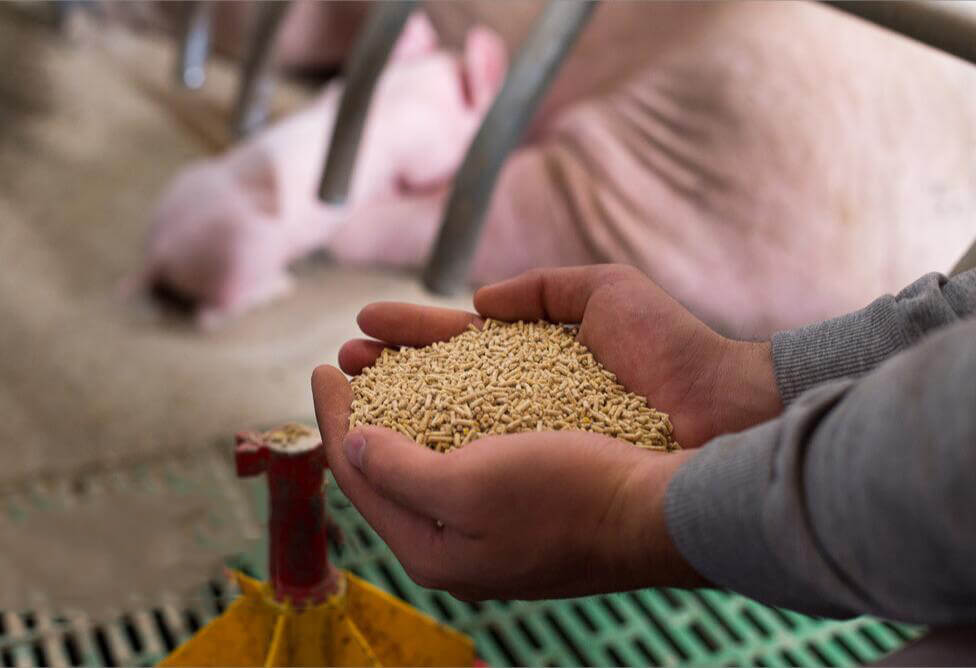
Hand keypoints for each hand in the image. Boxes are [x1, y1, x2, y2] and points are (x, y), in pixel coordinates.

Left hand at [312, 365, 706, 599]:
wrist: (663, 510)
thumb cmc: (567, 496)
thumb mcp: (469, 487)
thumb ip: (399, 472)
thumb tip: (352, 448)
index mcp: (433, 549)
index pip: (361, 478)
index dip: (335, 418)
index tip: (323, 368)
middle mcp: (458, 541)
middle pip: (391, 467)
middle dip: (366, 407)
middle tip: (351, 357)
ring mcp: (494, 522)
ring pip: (432, 454)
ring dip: (406, 404)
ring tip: (390, 357)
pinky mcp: (527, 500)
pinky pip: (472, 451)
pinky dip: (451, 415)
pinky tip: (454, 387)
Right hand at [340, 264, 782, 447]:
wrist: (717, 414)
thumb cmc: (671, 351)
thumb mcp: (601, 293)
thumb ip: (541, 288)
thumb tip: (480, 304)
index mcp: (537, 363)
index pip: (460, 347)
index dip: (413, 334)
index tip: (366, 322)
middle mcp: (523, 408)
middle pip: (440, 387)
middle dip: (389, 369)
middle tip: (344, 357)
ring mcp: (526, 446)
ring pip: (442, 423)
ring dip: (390, 403)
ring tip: (345, 381)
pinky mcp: (531, 478)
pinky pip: (467, 460)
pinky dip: (422, 445)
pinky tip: (383, 433)